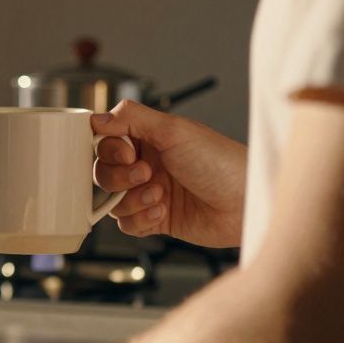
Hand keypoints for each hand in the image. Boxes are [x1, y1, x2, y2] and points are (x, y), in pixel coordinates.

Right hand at [93, 100, 246, 246]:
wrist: (247, 203)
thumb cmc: (221, 162)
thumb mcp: (175, 130)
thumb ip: (132, 119)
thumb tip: (97, 118)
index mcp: (149, 139)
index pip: (106, 142)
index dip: (109, 150)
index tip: (126, 153)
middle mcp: (147, 165)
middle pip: (103, 172)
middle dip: (119, 176)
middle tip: (146, 173)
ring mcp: (149, 193)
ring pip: (112, 201)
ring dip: (132, 199)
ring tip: (160, 194)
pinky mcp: (155, 219)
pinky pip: (126, 224)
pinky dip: (140, 218)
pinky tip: (163, 211)